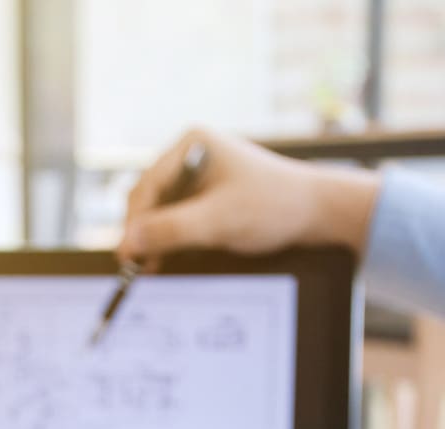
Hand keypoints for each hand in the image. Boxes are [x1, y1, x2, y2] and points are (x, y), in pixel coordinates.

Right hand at [117, 128, 381, 266]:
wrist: (318, 211)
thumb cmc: (272, 207)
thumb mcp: (218, 222)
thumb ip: (171, 230)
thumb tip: (127, 243)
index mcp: (191, 144)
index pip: (147, 186)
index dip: (133, 223)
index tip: (126, 255)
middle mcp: (191, 154)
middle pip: (150, 197)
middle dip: (141, 232)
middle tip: (134, 266)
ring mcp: (199, 173)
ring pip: (161, 209)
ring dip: (154, 238)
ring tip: (149, 267)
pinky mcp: (209, 193)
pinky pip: (178, 216)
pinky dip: (170, 238)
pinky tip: (165, 258)